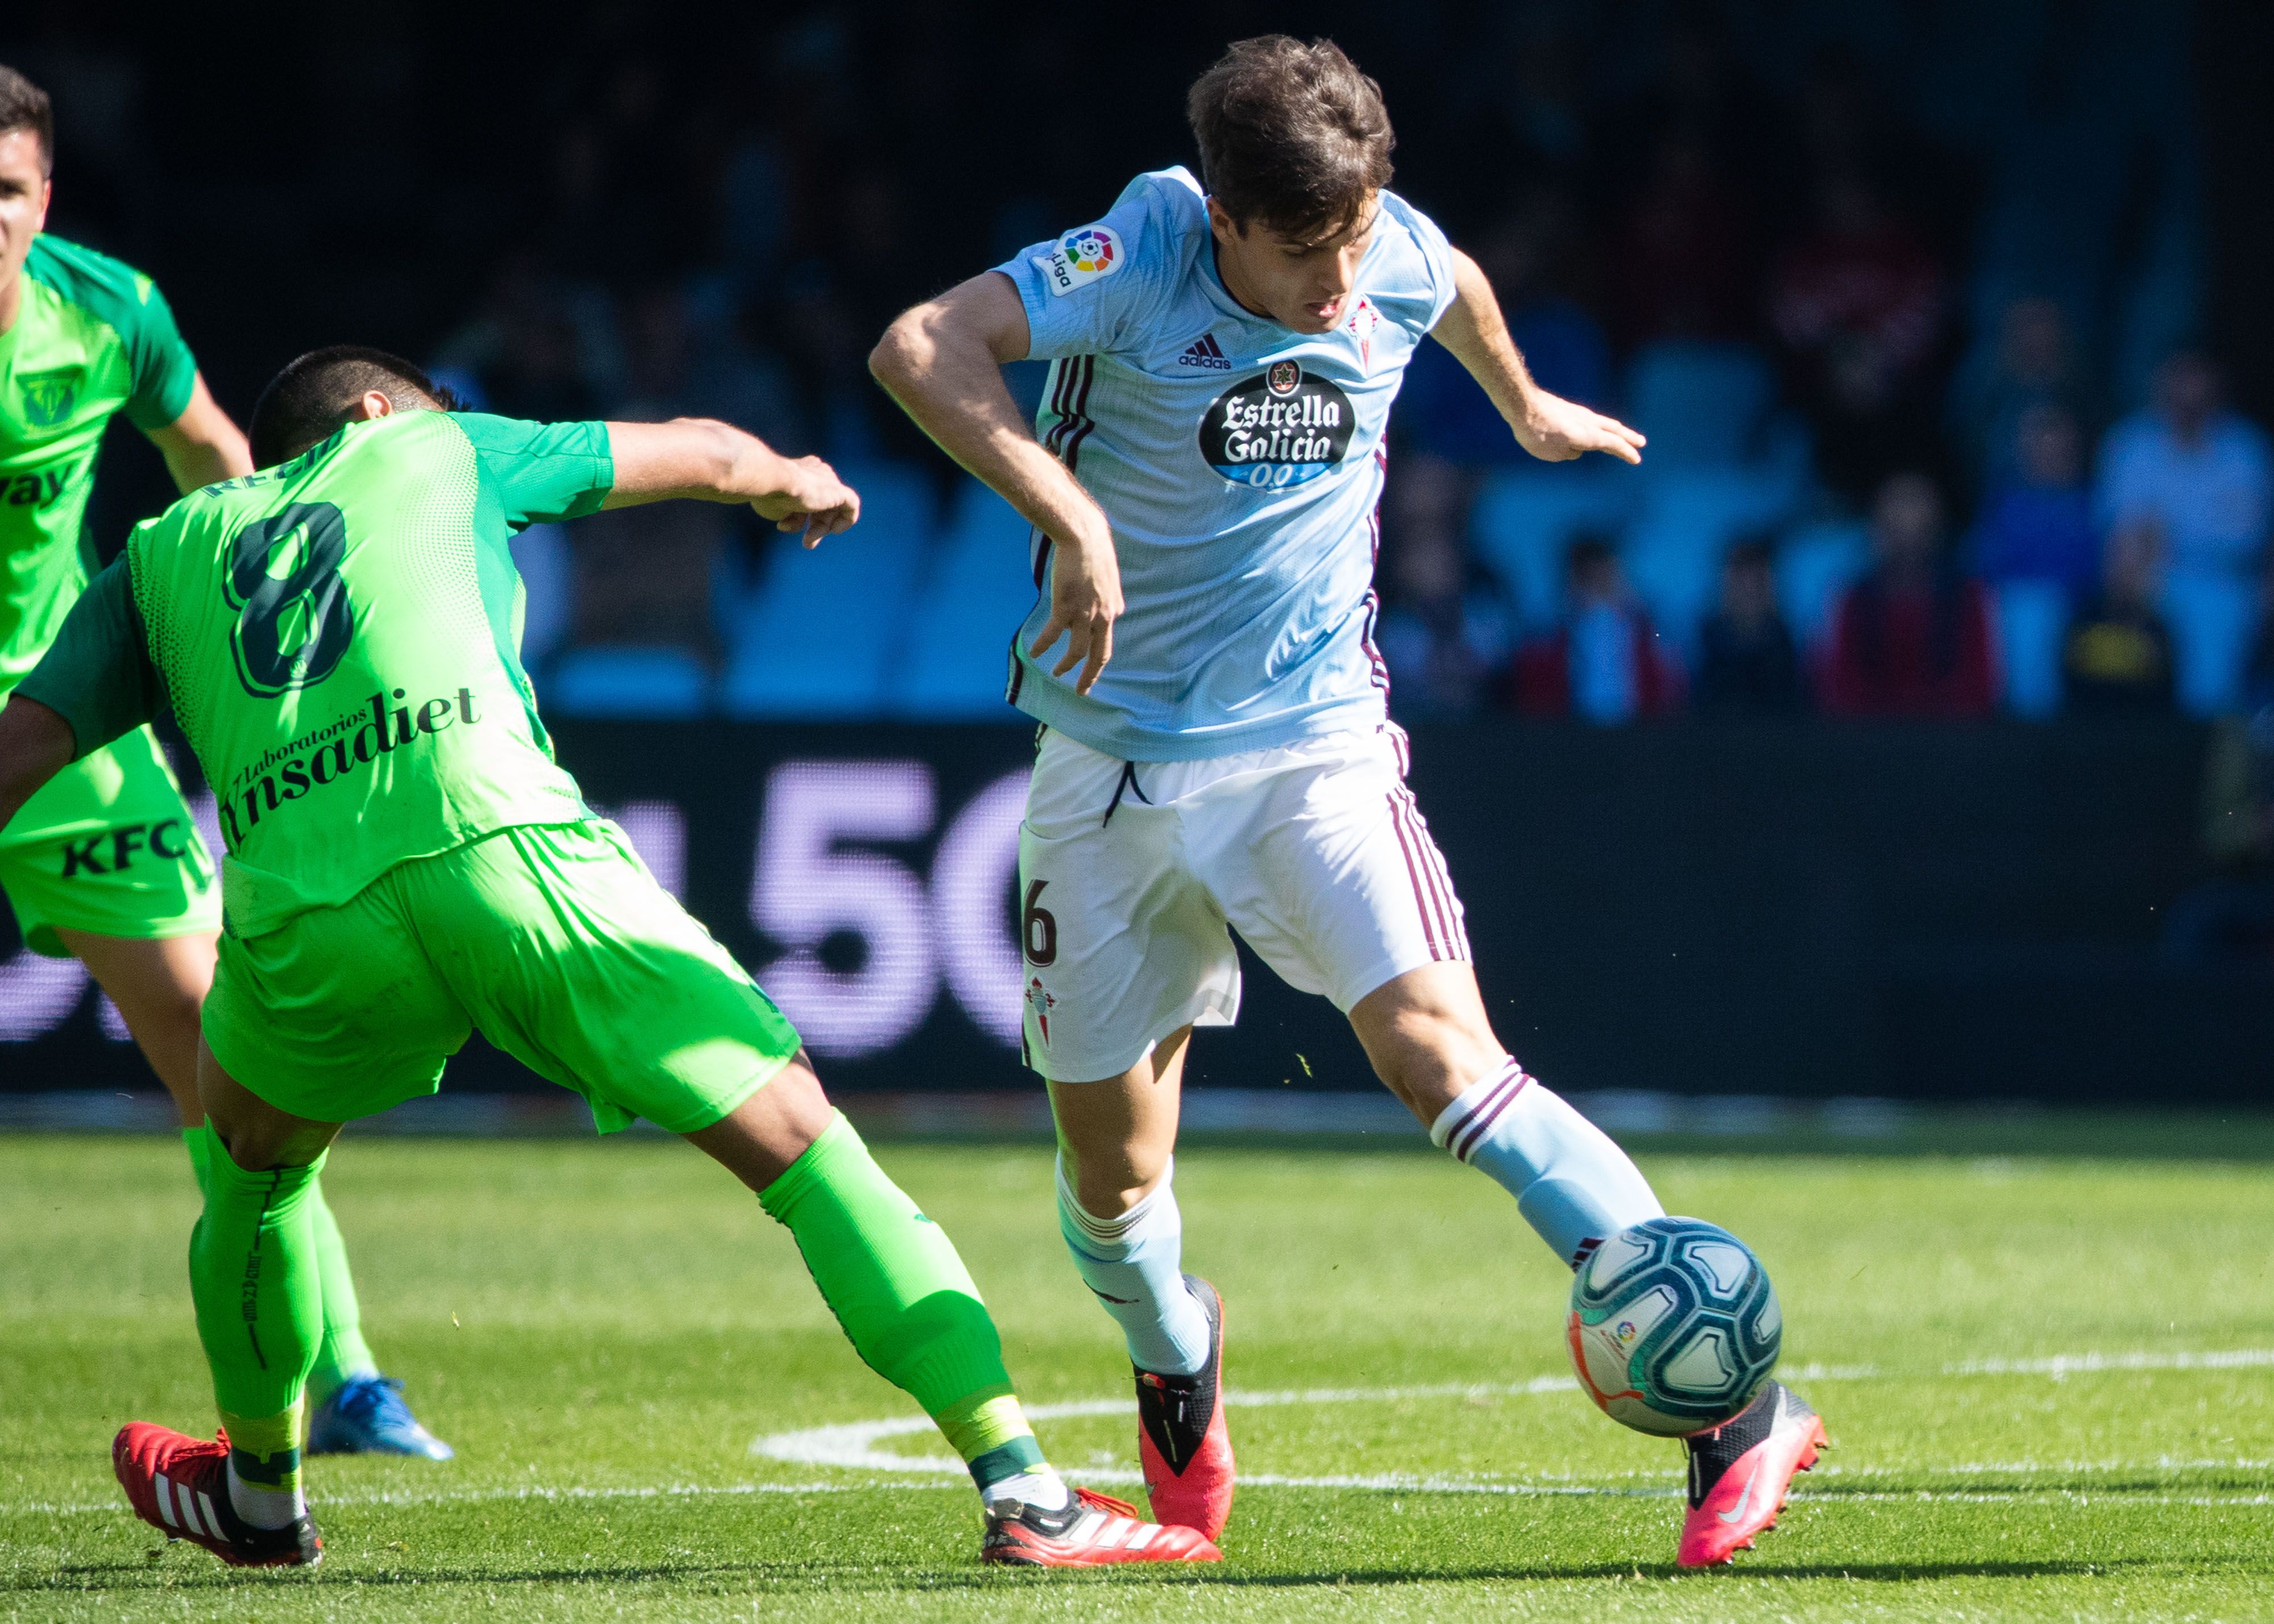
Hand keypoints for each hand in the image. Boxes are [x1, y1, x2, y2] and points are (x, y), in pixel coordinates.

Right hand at [751, 455, 860, 547]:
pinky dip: (845, 521)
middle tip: (806, 543)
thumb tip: (787, 518)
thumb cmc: (767, 493)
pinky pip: (851, 507)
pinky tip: (834, 530)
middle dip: (813, 527)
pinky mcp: (839, 491)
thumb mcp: (774, 505)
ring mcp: (829, 481)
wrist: (773, 482)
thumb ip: (785, 509)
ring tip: (808, 540)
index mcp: (801, 471)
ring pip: (831, 510)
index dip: (799, 516)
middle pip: (821, 505)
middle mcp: (817, 473)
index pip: (808, 496)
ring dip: (820, 530)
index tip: (785, 527)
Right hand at [1027, 518, 1122, 694]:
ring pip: (1078, 652)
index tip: (1091, 663)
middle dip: (1090, 675)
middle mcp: (1104, 616)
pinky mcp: (1066, 610)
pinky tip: (1034, 653)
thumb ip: (1100, 591)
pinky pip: (1053, 636)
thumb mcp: (1105, 575)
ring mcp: (1085, 615)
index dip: (1097, 653)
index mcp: (1114, 608)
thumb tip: (1092, 591)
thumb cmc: (1093, 548)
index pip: (1106, 638)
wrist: (1084, 536)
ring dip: (1066, 666)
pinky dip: (1043, 646)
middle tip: (1082, 690)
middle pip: (1099, 655)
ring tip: (1057, 674)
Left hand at [1514, 389, 1645, 465]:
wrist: (1523, 406)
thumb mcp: (1554, 454)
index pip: (1614, 444)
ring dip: (1614, 429)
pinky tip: (1592, 425)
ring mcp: (1577, 413)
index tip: (1636, 459)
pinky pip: (1588, 419)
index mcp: (1589, 435)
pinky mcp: (1566, 409)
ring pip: (1602, 422)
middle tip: (1641, 442)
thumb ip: (1569, 454)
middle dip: (1628, 438)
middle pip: (1613, 430)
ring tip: (1621, 433)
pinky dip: (1598, 425)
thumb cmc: (1538, 433)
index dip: (1626, 452)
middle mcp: (1588, 422)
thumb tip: (1575, 449)